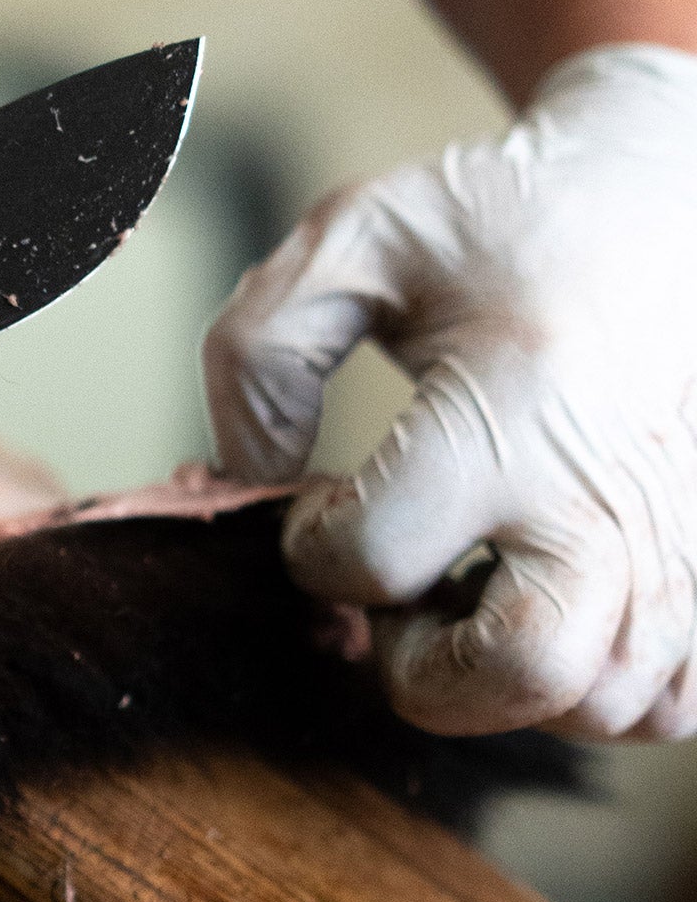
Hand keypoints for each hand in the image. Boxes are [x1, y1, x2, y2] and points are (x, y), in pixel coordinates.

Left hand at [205, 45, 696, 739]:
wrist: (661, 196)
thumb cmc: (497, 224)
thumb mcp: (349, 237)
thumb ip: (259, 352)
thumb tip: (248, 475)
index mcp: (516, 408)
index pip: (374, 557)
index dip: (309, 540)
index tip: (323, 489)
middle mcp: (615, 496)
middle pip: (518, 674)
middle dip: (418, 658)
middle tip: (400, 579)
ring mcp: (683, 545)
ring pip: (596, 705)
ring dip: (502, 677)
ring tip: (471, 580)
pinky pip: (668, 704)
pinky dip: (593, 686)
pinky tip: (544, 603)